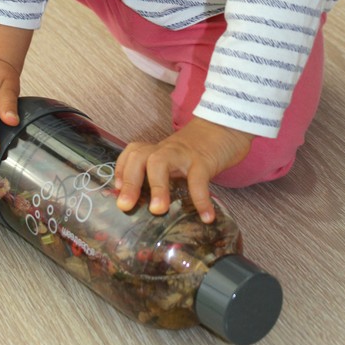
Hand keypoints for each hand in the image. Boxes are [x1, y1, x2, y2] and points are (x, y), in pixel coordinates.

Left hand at [114, 118, 253, 222]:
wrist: (226, 126)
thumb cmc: (200, 149)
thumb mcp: (178, 159)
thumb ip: (167, 175)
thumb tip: (156, 209)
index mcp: (159, 150)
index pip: (133, 152)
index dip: (122, 170)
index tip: (118, 190)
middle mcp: (167, 150)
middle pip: (140, 156)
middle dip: (130, 181)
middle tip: (126, 206)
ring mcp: (184, 154)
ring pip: (161, 162)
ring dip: (157, 186)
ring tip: (158, 211)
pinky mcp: (204, 160)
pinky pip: (199, 179)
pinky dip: (201, 200)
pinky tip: (207, 217)